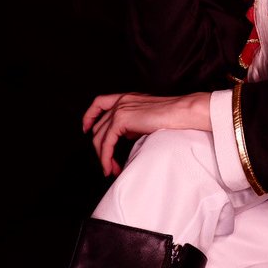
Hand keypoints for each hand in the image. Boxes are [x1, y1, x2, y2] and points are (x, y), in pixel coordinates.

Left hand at [82, 92, 211, 176]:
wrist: (182, 112)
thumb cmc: (173, 116)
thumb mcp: (148, 118)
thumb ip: (134, 123)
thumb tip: (126, 135)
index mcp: (126, 98)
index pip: (99, 103)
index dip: (89, 116)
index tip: (86, 129)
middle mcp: (120, 101)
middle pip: (98, 127)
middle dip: (100, 148)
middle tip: (108, 164)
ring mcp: (120, 109)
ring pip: (99, 137)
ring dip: (103, 156)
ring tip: (110, 170)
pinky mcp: (121, 120)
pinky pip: (106, 143)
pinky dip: (106, 157)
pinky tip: (111, 167)